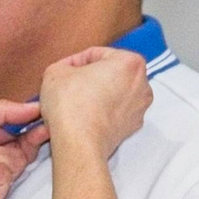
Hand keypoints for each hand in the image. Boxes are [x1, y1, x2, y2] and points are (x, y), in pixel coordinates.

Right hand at [38, 46, 151, 160]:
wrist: (78, 144)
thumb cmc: (71, 105)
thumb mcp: (56, 72)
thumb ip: (64, 65)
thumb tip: (67, 73)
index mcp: (130, 62)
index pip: (97, 54)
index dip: (75, 61)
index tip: (63, 72)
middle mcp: (142, 84)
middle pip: (109, 74)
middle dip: (88, 79)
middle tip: (68, 86)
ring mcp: (139, 109)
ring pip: (112, 94)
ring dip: (95, 95)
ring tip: (74, 102)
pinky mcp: (131, 128)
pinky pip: (113, 113)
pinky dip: (100, 112)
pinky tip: (83, 116)